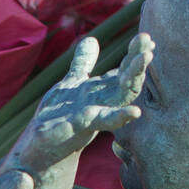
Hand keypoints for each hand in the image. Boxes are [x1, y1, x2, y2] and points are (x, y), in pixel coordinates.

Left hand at [2, 33, 153, 176]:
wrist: (38, 150)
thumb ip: (84, 63)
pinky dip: (115, 118)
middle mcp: (101, 105)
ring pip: (116, 102)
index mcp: (101, 93)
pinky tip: (133, 112)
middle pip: (126, 84)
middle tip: (150, 48)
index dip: (135, 55)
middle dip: (138, 66)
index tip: (147, 37)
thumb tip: (92, 38)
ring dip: (131, 85)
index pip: (123, 72)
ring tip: (145, 64)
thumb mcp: (70, 85)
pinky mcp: (72, 130)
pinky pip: (94, 123)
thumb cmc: (57, 117)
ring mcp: (89, 118)